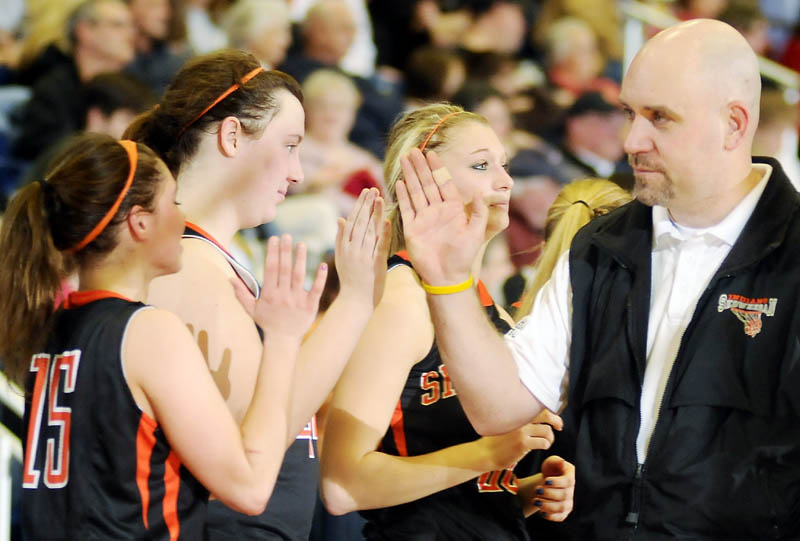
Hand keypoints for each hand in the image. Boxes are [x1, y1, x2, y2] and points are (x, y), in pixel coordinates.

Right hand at [232, 234, 326, 339]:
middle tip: (287, 235)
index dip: (272, 253)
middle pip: (284, 269)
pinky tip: (323, 265)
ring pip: (299, 276)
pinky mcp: (310, 306)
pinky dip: (321, 278)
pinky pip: (316, 290)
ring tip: (302, 244)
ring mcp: (298, 301)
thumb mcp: (251, 309)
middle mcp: (284, 296)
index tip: (274, 239)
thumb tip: (230, 278)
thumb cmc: (267, 322)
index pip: (271, 269)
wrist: (284, 340)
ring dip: (300, 259)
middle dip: (285, 251)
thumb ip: (241, 293)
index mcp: (270, 294)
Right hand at [335, 187, 390, 306]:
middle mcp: (352, 250)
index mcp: (344, 247)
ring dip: (374, 213)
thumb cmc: (350, 280)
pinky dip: (383, 232)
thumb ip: (341, 238)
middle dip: (366, 204)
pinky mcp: (375, 265)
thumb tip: (340, 218)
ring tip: (380, 198)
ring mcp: (363, 257)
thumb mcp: (341, 257)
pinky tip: (387, 220)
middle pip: (360, 223)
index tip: (366, 192)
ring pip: (369, 231)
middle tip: (373, 189)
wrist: (355, 302)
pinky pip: (379, 246)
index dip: (359, 205)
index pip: (352, 221)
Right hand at [395, 148, 486, 285]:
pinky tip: (400, 182)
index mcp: (452, 209)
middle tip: (413, 150)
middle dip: (420, 167)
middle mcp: (437, 211)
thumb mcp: (476, 232)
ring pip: (415, 192)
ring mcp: (423, 218)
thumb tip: (479, 192)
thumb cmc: (464, 256)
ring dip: (410, 176)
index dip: (437, 168)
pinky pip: (407, 208)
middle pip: (427, 183)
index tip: (431, 153)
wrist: (447, 276)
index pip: (443, 183)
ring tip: (404, 159)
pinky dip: (403, 195)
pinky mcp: (412, 228)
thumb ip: (479, 212)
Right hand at [479, 410, 561, 470]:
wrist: (485, 453)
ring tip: (546, 442)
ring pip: (547, 430)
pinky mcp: (523, 443)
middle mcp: (518, 418)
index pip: (538, 405)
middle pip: (546, 415)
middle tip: (559, 427)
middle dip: (556, 421)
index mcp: (515, 411)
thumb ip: (521, 417)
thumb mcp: (507, 423)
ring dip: (550, 438)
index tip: (554, 417)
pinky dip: (546, 445)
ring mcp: (521, 430)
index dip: (550, 411)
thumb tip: (542, 415)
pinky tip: (541, 446)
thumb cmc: (497, 439)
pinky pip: (544, 442)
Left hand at [524, 455, 574, 520]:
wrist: (549, 480)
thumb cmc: (551, 469)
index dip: (557, 482)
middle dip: (549, 493)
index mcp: (571, 477)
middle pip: (564, 495)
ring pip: (561, 508)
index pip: (567, 482)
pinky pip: (560, 517)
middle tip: (537, 490)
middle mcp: (572, 491)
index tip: (545, 480)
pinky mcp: (563, 512)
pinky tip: (541, 512)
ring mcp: (569, 503)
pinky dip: (551, 516)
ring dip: (548, 506)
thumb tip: (562, 463)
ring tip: (535, 501)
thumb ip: (556, 461)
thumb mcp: (552, 462)